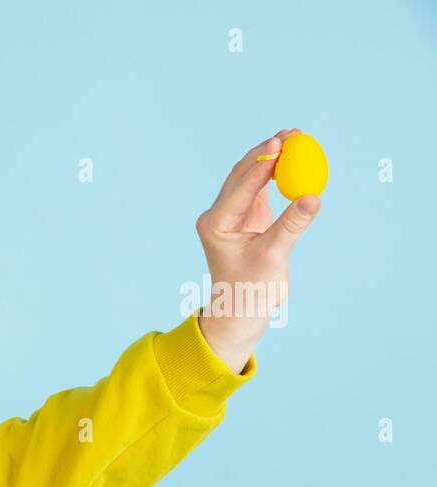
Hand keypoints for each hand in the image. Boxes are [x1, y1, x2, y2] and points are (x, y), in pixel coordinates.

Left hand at [194, 128, 321, 371]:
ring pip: (250, 178)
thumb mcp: (273, 257)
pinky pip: (260, 189)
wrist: (240, 309)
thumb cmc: (250, 289)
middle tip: (293, 133)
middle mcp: (219, 215)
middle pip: (242, 174)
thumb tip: (314, 197)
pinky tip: (294, 159)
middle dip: (267, 152)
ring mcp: (231, 215)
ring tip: (296, 138)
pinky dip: (276, 174)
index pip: (241, 186)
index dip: (262, 163)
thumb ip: (292, 225)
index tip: (281, 142)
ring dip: (272, 159)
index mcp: (216, 223)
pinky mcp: (246, 217)